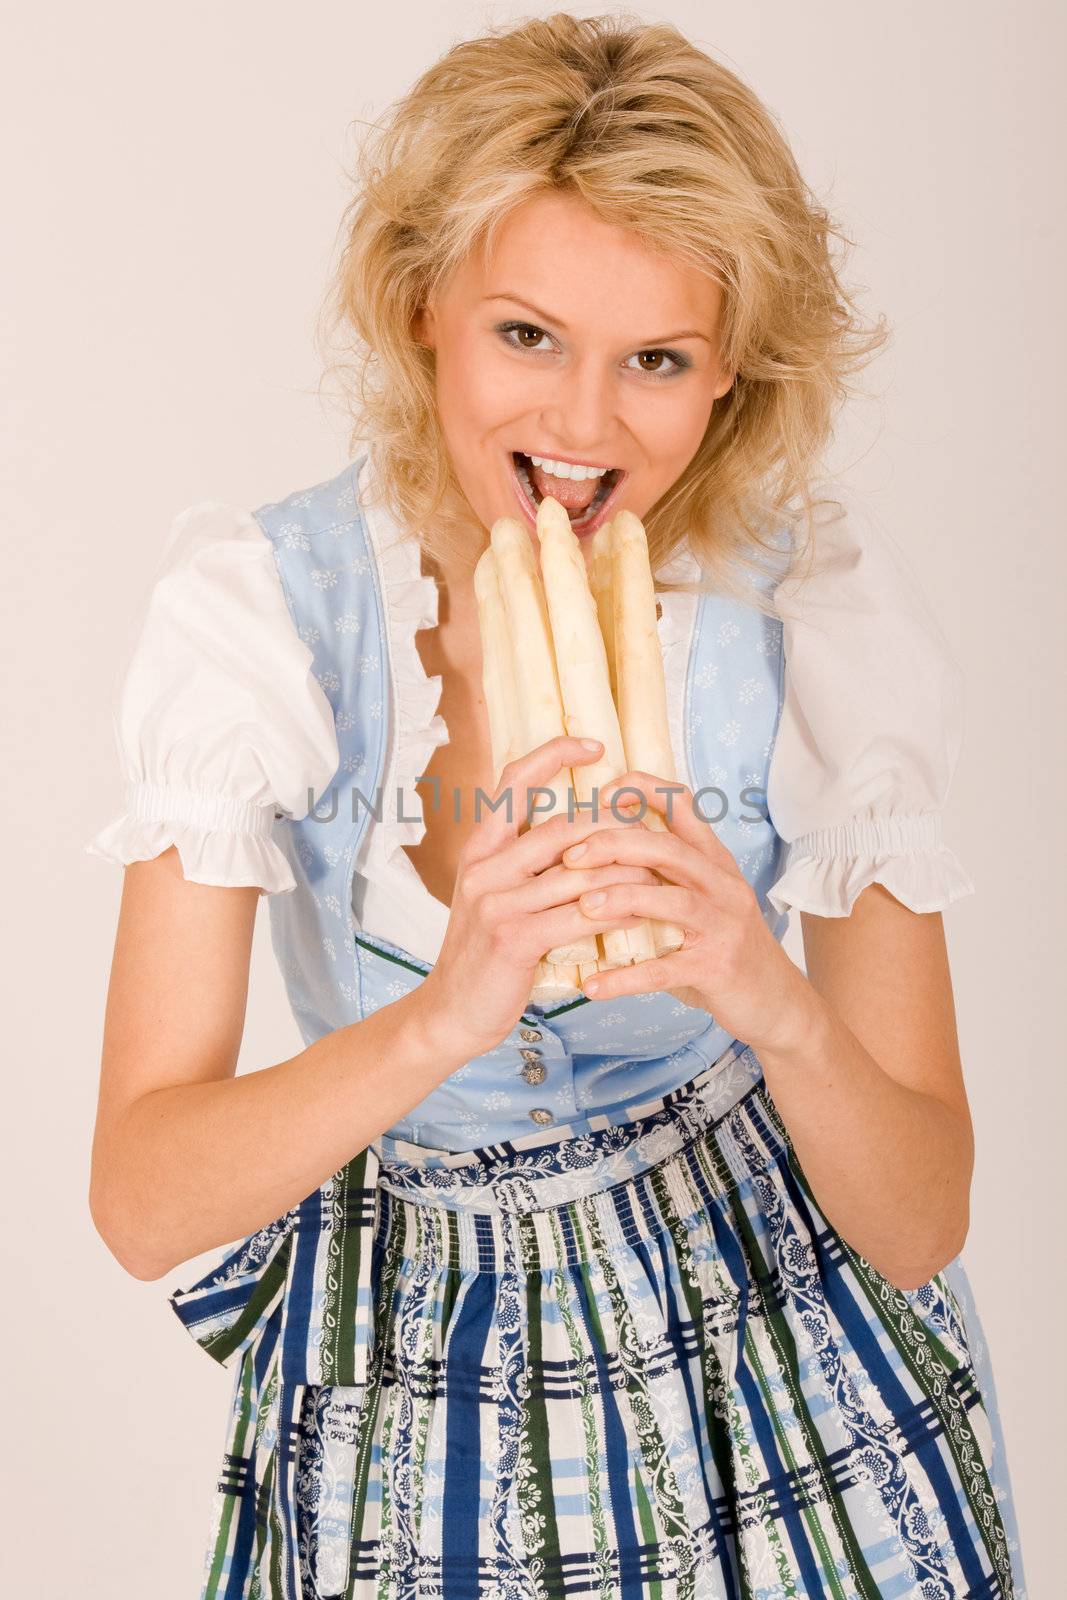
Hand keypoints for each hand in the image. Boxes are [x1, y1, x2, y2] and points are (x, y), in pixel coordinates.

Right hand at [415, 738, 662, 1057]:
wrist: (452, 1012)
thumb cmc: (485, 954)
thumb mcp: (494, 896)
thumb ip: (524, 864)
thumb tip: (577, 832)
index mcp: (480, 849)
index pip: (513, 782)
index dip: (553, 755)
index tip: (595, 745)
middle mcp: (484, 867)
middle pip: (560, 825)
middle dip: (612, 822)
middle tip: (650, 821)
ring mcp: (496, 902)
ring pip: (577, 871)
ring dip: (626, 870)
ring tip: (661, 870)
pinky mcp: (513, 938)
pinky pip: (578, 915)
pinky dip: (617, 913)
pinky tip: (643, 914)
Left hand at [559, 769, 816, 1053]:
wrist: (777, 1002)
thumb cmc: (723, 946)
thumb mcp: (702, 898)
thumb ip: (663, 875)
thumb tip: (595, 855)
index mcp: (714, 861)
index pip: (683, 805)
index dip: (641, 790)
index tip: (600, 795)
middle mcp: (722, 886)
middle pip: (668, 849)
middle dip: (615, 845)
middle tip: (571, 856)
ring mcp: (722, 926)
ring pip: (671, 901)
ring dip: (622, 900)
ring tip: (582, 906)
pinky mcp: (717, 969)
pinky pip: (665, 971)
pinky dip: (625, 978)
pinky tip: (593, 986)